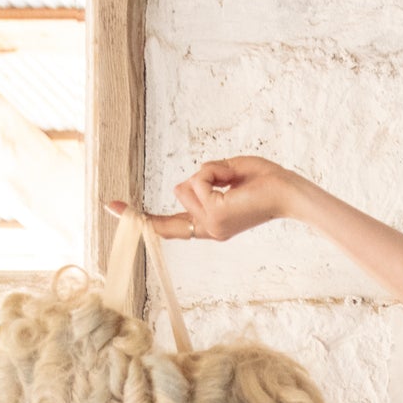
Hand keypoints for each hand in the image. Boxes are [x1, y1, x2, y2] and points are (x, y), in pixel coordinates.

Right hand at [106, 154, 300, 242]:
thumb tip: (190, 184)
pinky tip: (236, 184)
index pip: (169, 224)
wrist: (289, 193)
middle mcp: (208, 230)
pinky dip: (214, 173)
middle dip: (203, 176)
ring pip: (187, 184)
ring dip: (210, 173)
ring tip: (239, 182)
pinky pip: (198, 181)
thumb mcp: (228, 175)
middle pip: (179, 191)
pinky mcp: (214, 216)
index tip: (113, 206)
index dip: (141, 216)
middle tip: (236, 181)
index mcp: (210, 224)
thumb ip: (205, 180)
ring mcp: (209, 226)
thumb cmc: (266, 182)